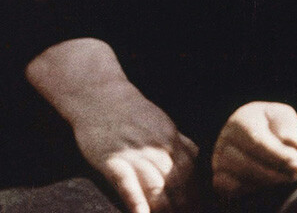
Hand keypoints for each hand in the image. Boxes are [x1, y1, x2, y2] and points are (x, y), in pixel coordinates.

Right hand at [26, 39, 199, 212]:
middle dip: (183, 205)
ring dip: (165, 209)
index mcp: (171, 139)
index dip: (195, 193)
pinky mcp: (112, 160)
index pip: (190, 171)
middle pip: (176, 182)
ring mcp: (134, 154)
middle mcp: (157, 147)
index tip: (197, 208)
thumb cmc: (131, 111)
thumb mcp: (162, 121)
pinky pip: (127, 183)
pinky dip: (136, 202)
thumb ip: (179, 139)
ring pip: (156, 186)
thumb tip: (195, 154)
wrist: (100, 95)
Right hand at [211, 102, 296, 196]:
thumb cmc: (273, 124)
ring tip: (285, 179)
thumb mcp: (284, 117)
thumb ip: (289, 127)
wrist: (255, 130)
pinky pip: (229, 189)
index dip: (278, 156)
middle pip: (246, 164)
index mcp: (240, 121)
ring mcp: (218, 159)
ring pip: (238, 178)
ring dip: (265, 183)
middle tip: (294, 175)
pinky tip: (267, 185)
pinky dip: (249, 190)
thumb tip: (289, 142)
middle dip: (273, 173)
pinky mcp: (219, 176)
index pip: (256, 142)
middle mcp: (225, 140)